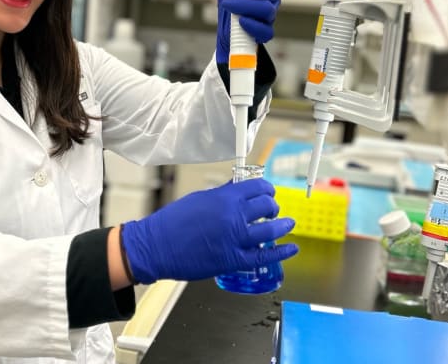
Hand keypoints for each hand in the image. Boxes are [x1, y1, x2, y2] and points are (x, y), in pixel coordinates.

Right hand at [120, 178, 297, 283]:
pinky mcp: (234, 260)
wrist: (156, 247)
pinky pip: (265, 256)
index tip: (268, 192)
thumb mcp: (199, 199)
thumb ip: (222, 194)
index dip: (267, 189)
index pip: (257, 187)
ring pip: (272, 229)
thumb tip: (237, 187)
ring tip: (286, 223)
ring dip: (282, 225)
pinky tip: (291, 248)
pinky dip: (282, 252)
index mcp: (224, 197)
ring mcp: (236, 239)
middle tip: (272, 209)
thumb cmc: (172, 223)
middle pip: (267, 206)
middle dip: (273, 206)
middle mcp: (233, 216)